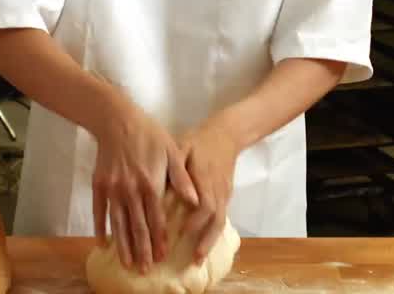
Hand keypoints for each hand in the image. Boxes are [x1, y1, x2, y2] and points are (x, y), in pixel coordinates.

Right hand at [91, 99, 198, 273]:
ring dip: (122, 245)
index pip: (156, 218)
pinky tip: (102, 242)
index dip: (158, 238)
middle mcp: (131, 190)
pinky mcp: (99, 185)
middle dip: (141, 250)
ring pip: (118, 223)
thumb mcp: (172, 152)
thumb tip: (196, 201)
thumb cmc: (149, 135)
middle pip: (136, 226)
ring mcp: (113, 189)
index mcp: (151, 184)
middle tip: (143, 269)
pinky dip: (101, 227)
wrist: (117, 120)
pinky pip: (100, 211)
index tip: (161, 256)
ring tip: (125, 263)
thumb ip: (183, 179)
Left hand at [177, 118, 241, 263]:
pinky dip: (213, 233)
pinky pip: (221, 218)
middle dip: (205, 240)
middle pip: (215, 219)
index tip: (182, 232)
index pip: (205, 203)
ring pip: (220, 221)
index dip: (196, 219)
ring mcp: (224, 194)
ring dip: (210, 241)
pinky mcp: (226, 196)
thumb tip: (167, 190)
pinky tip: (203, 245)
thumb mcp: (183, 146)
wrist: (227, 134)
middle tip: (193, 258)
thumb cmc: (199, 141)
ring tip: (198, 259)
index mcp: (205, 177)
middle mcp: (217, 189)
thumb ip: (176, 168)